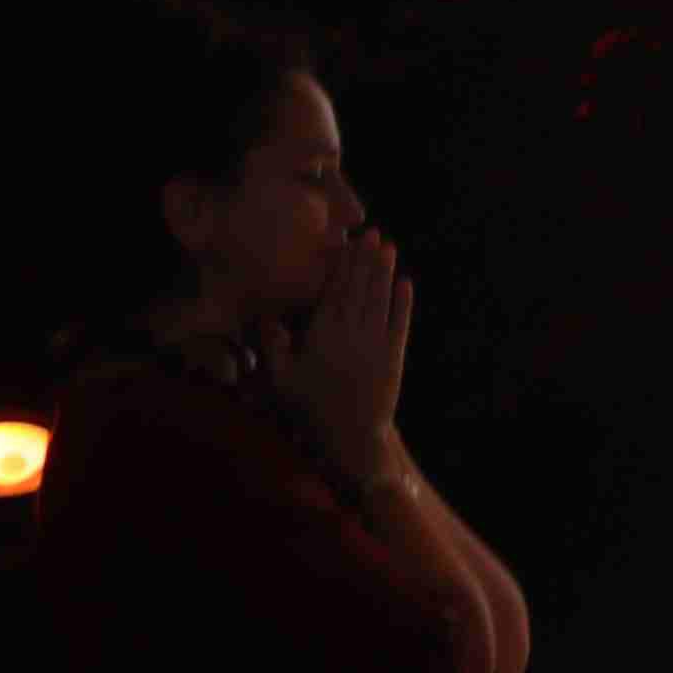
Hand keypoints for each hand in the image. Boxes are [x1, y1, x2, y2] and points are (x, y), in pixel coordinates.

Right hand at [286, 229, 411, 475]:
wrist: (351, 438)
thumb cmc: (309, 408)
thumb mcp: (279, 379)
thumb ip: (272, 345)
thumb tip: (266, 314)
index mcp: (325, 334)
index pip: (335, 291)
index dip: (343, 265)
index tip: (348, 242)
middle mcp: (354, 333)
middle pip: (361, 289)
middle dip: (366, 260)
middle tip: (373, 234)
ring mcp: (377, 343)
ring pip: (381, 300)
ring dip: (385, 272)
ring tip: (388, 248)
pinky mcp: (394, 356)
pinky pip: (400, 323)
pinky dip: (404, 302)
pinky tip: (406, 282)